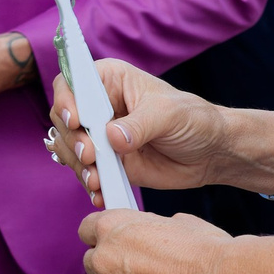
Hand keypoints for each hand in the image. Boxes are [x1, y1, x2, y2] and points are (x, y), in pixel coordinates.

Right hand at [46, 60, 240, 199]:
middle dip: (72, 140)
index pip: (72, 83)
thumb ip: (139, 125)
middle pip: (63, 119)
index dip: (66, 101)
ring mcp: (99, 136)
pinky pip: (86, 172)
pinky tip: (101, 193)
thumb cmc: (193, 120)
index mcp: (109, 81)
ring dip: (77, 165)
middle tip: (90, 156)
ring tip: (96, 180)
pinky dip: (89, 183)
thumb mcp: (168, 115)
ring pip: (68, 148)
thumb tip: (111, 137)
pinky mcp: (106, 161)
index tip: (75, 121)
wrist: (210, 153)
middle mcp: (98, 106)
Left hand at [79, 208, 237, 273]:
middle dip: (113, 270)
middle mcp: (104, 261)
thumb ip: (151, 230)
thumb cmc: (211, 252)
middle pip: (93, 265)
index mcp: (113, 227)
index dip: (102, 238)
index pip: (87, 230)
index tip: (114, 246)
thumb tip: (150, 238)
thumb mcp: (178, 223)